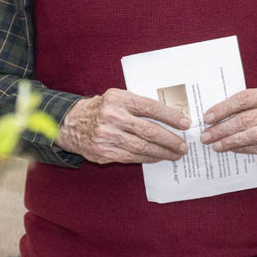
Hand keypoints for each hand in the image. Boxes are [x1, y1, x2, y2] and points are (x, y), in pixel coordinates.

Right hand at [57, 88, 189, 163]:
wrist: (70, 123)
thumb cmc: (102, 108)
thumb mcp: (117, 98)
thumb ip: (138, 105)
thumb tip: (170, 117)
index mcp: (118, 99)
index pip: (151, 108)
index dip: (171, 116)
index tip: (185, 123)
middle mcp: (112, 116)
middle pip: (149, 131)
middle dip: (170, 140)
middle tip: (183, 145)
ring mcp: (107, 136)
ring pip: (142, 147)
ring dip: (162, 152)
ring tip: (175, 154)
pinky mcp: (103, 151)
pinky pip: (132, 157)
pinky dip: (148, 158)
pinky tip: (158, 157)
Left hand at [200, 85, 256, 157]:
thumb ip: (248, 103)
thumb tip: (216, 115)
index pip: (243, 99)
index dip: (223, 108)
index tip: (207, 117)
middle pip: (245, 119)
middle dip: (222, 129)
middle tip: (206, 136)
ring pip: (251, 136)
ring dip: (230, 142)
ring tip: (216, 145)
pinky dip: (244, 149)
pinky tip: (233, 149)